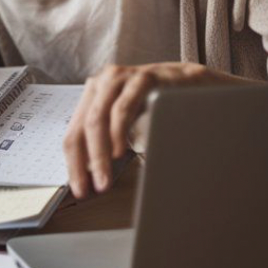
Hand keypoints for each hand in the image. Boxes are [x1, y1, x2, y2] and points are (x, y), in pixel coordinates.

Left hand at [63, 61, 217, 198]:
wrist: (193, 82)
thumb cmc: (159, 104)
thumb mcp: (129, 123)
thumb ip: (109, 141)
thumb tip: (93, 176)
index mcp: (95, 94)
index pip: (75, 132)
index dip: (73, 163)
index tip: (78, 189)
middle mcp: (103, 83)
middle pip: (82, 127)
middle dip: (82, 162)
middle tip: (89, 189)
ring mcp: (121, 78)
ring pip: (98, 118)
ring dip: (99, 154)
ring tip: (103, 178)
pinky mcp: (143, 77)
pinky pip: (123, 106)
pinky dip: (118, 131)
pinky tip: (119, 151)